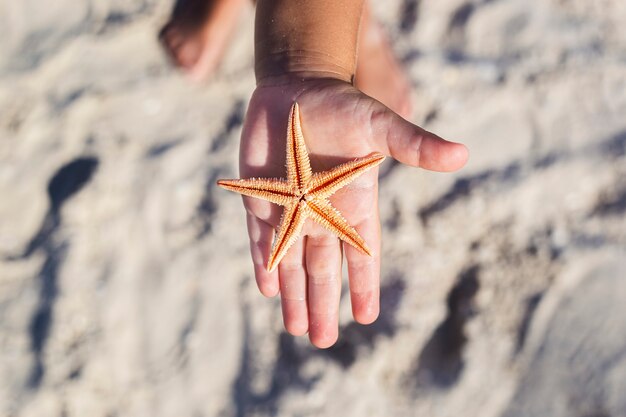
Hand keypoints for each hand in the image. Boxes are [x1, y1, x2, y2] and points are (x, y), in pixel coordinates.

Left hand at [238, 78, 467, 347]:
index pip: (362, 254)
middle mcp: (323, 214)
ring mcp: (290, 209)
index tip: (367, 318)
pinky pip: (263, 241)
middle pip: (324, 269)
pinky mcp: (261, 200)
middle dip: (323, 305)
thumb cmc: (340, 104)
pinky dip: (266, 265)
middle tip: (322, 342)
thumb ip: (413, 144)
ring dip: (295, 296)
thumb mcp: (379, 124)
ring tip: (298, 330)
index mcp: (354, 203)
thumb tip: (462, 155)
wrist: (296, 88)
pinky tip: (270, 290)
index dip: (364, 285)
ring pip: (293, 262)